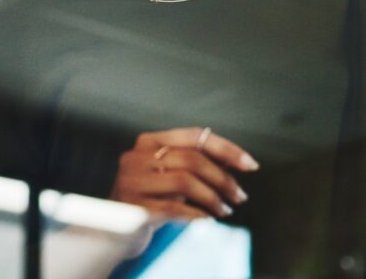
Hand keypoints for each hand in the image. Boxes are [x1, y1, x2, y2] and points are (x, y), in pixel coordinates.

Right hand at [109, 127, 258, 219]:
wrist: (115, 229)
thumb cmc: (151, 197)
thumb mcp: (171, 174)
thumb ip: (197, 161)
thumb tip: (236, 158)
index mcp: (149, 141)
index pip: (195, 135)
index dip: (226, 148)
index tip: (250, 164)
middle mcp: (137, 156)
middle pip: (192, 159)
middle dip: (222, 178)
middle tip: (239, 195)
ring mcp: (132, 181)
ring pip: (184, 182)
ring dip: (212, 197)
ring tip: (225, 209)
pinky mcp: (133, 208)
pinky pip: (173, 208)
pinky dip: (196, 214)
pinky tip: (208, 220)